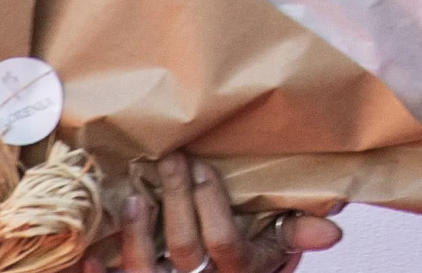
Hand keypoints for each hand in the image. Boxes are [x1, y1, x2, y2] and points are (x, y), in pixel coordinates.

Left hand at [103, 152, 341, 272]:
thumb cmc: (247, 259)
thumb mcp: (275, 246)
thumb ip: (295, 233)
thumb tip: (333, 231)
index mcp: (239, 271)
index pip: (224, 244)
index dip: (211, 207)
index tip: (202, 167)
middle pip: (182, 251)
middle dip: (175, 201)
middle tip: (169, 160)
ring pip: (145, 270)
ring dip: (137, 233)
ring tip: (134, 195)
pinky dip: (99, 271)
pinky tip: (88, 251)